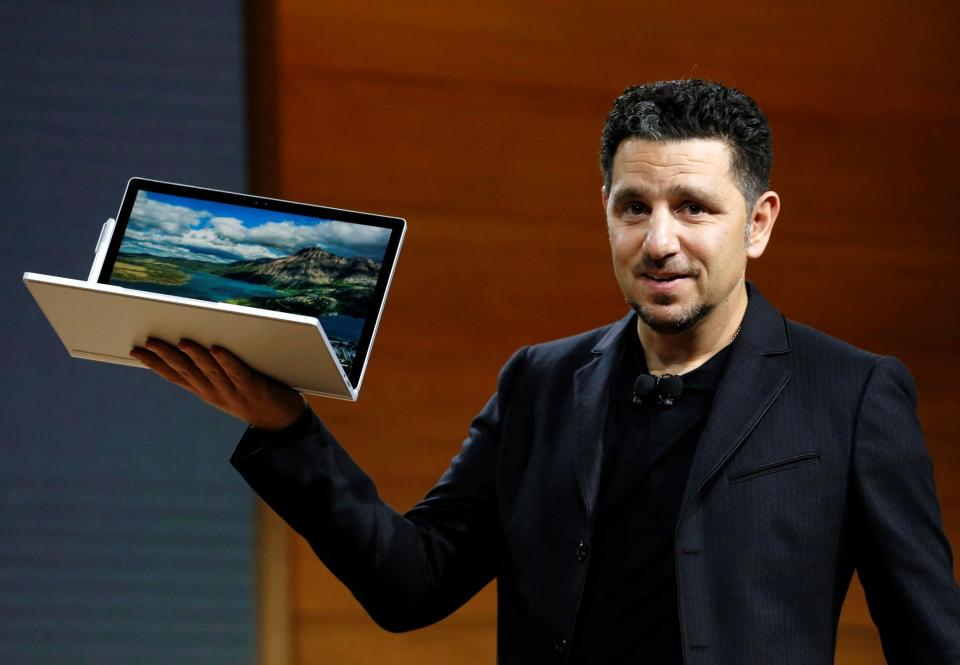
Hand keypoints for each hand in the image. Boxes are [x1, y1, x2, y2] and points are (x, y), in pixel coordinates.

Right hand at [130, 338, 306, 430]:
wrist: (284, 422)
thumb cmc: (254, 398)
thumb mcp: (226, 388)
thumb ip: (210, 372)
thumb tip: (193, 347)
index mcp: (206, 392)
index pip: (175, 376)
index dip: (155, 364)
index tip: (136, 350)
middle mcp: (215, 393)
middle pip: (187, 372)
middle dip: (167, 355)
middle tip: (150, 341)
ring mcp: (234, 392)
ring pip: (210, 371)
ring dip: (195, 356)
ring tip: (182, 342)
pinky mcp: (254, 388)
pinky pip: (238, 373)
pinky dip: (227, 361)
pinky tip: (217, 350)